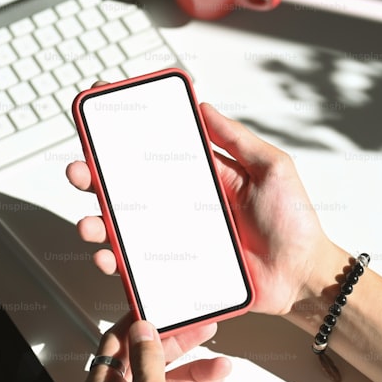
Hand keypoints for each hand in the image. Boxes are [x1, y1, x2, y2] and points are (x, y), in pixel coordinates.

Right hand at [65, 99, 340, 315]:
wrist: (301, 275)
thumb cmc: (293, 223)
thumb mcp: (272, 168)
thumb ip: (237, 138)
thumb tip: (204, 106)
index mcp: (200, 177)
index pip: (154, 152)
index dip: (124, 136)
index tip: (100, 118)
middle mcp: (180, 206)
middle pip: (126, 190)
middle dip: (93, 179)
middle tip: (80, 171)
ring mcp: (175, 239)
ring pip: (123, 229)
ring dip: (97, 223)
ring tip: (90, 223)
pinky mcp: (176, 270)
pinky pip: (138, 267)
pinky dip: (116, 263)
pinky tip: (109, 258)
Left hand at [78, 313, 230, 381]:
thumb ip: (147, 362)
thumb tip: (143, 329)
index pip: (114, 344)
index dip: (136, 323)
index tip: (158, 306)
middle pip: (143, 361)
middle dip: (173, 343)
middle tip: (199, 326)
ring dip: (191, 368)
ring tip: (219, 355)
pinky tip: (217, 377)